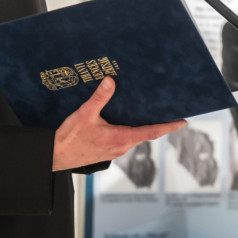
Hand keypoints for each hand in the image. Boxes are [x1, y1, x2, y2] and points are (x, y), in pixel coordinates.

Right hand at [52, 76, 185, 170]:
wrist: (55, 156)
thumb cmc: (70, 139)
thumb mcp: (84, 114)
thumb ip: (99, 98)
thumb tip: (110, 82)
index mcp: (120, 138)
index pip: (151, 132)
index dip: (168, 127)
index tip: (182, 122)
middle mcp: (121, 146)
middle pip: (146, 134)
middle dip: (159, 124)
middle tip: (170, 111)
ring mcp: (115, 149)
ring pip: (135, 136)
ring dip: (144, 126)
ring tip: (151, 112)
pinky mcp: (107, 150)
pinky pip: (125, 138)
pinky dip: (132, 129)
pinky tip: (127, 119)